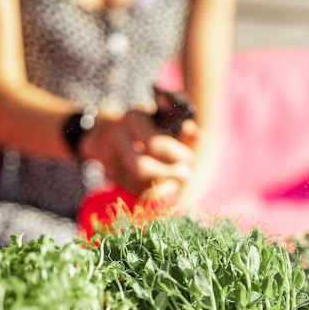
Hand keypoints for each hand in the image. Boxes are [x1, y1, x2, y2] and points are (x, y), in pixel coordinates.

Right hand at [82, 108, 198, 196]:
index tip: (189, 159)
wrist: (107, 129)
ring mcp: (108, 157)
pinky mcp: (108, 173)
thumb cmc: (146, 123)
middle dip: (167, 174)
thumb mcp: (164, 119)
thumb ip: (183, 128)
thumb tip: (201, 137)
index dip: (176, 155)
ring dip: (160, 187)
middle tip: (186, 175)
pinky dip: (150, 191)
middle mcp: (117, 137)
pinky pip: (131, 189)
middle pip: (141, 167)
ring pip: (135, 182)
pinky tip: (163, 187)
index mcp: (133, 118)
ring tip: (175, 183)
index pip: (155, 143)